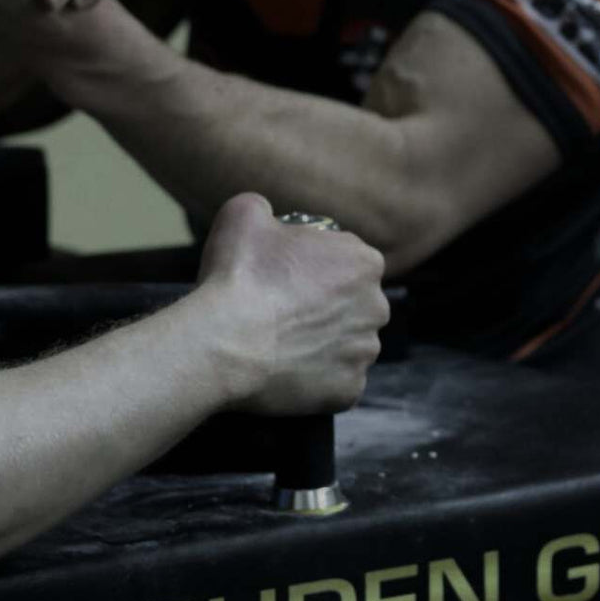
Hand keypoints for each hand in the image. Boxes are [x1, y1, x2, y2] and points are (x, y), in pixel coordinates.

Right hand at [197, 193, 387, 415]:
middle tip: (281, 307)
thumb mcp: (245, 213)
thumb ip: (265, 208)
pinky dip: (315, 376)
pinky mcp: (349, 392)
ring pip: (346, 343)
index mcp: (365, 261)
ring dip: (321, 341)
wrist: (223, 342)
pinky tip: (284, 368)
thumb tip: (266, 216)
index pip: (346, 258)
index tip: (286, 272)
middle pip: (352, 302)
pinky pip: (335, 380)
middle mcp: (376, 307)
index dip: (313, 264)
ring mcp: (364, 353)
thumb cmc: (238, 274)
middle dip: (324, 304)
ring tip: (279, 340)